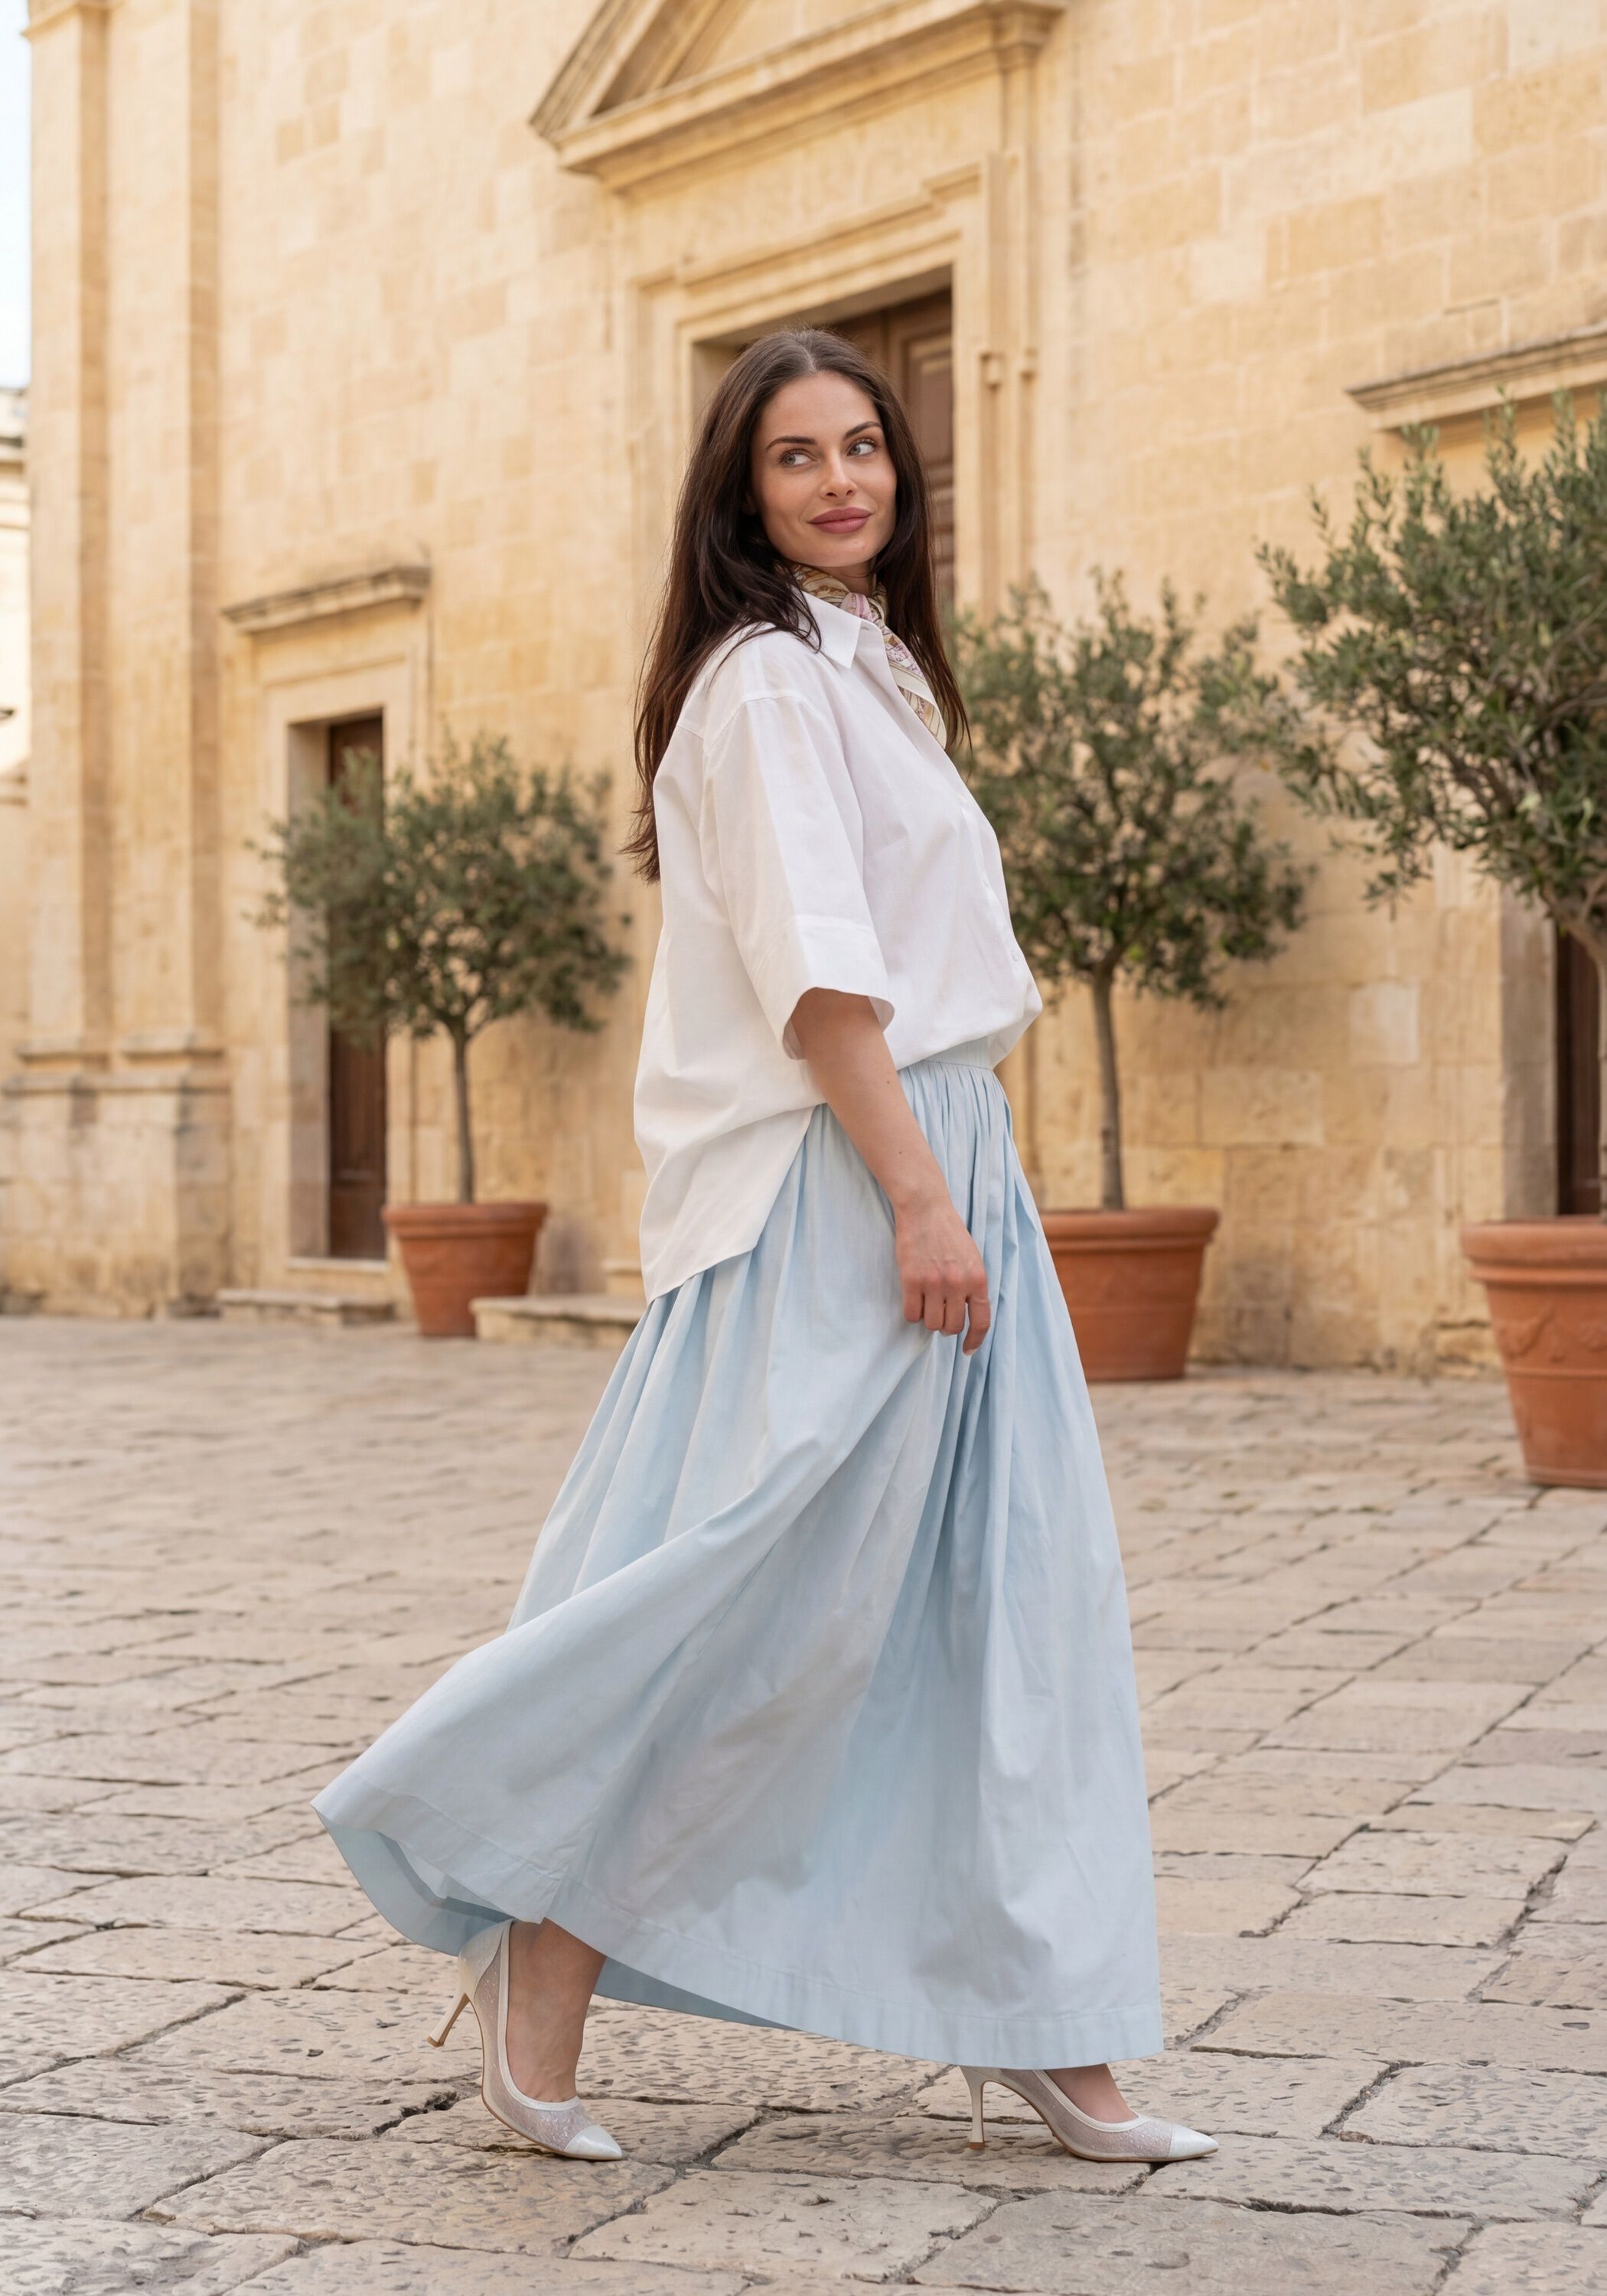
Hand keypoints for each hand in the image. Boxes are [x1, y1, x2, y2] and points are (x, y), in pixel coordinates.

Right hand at [894, 1187, 990, 1354]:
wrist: (925, 1209)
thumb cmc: (949, 1232)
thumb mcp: (972, 1258)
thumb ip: (972, 1285)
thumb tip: (967, 1314)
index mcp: (977, 1279)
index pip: (981, 1321)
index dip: (975, 1340)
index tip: (967, 1350)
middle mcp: (957, 1284)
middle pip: (952, 1327)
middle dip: (946, 1326)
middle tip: (939, 1314)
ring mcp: (934, 1283)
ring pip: (931, 1324)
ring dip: (928, 1319)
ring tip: (926, 1302)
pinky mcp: (911, 1280)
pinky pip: (911, 1314)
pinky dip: (912, 1313)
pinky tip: (913, 1300)